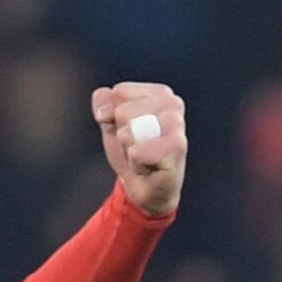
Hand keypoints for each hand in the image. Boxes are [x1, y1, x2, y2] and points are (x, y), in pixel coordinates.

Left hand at [92, 82, 186, 216]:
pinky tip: (150, 168)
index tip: (130, 132)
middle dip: (122, 135)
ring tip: (143, 158)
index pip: (119, 92)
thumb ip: (104, 105)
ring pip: (128, 132)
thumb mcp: (112, 125)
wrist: (147, 189)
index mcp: (159, 93)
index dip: (114, 116)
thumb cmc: (134, 153)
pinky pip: (137, 152)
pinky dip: (136, 165)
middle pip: (122, 112)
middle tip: (138, 148)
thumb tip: (104, 111)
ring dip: (128, 151)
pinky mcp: (177, 147)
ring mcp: (177, 124)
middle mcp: (173, 104)